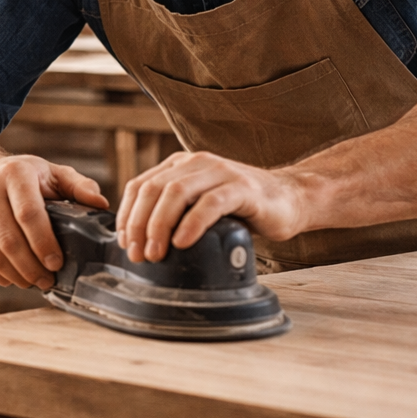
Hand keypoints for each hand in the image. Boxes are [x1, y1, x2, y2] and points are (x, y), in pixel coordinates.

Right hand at [0, 154, 107, 289]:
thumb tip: (101, 204)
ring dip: (15, 275)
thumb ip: (78, 186)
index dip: (44, 243)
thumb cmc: (19, 176)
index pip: (28, 214)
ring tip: (32, 282)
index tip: (57, 263)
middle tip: (47, 280)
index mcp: (14, 173)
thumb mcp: (50, 172)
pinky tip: (12, 278)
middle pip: (9, 239)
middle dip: (31, 267)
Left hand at [114, 151, 309, 262]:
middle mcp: (197, 163)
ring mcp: (220, 172)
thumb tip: (141, 244)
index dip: (127, 215)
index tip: (125, 243)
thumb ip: (176, 213)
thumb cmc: (242, 209)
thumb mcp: (201, 207)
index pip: (140, 185)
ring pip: (176, 192)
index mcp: (181, 165)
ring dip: (160, 225)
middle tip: (138, 254)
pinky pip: (210, 203)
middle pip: (153, 189)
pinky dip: (191, 224)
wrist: (291, 200)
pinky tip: (182, 243)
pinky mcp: (242, 188)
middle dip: (139, 224)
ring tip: (156, 253)